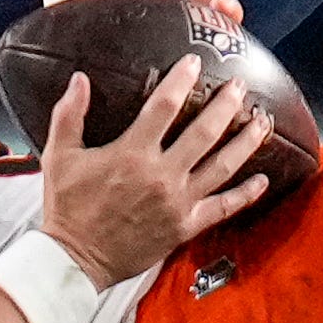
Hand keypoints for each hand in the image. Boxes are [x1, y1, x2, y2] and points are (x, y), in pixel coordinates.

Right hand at [30, 56, 276, 289]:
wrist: (75, 260)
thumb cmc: (66, 207)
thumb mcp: (59, 155)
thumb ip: (69, 114)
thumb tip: (80, 78)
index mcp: (132, 153)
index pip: (164, 106)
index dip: (181, 79)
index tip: (194, 62)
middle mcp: (161, 175)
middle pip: (205, 132)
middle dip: (227, 105)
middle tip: (241, 86)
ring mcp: (177, 202)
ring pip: (222, 167)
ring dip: (246, 141)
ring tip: (262, 121)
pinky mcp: (185, 227)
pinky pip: (223, 208)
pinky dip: (246, 194)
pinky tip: (262, 180)